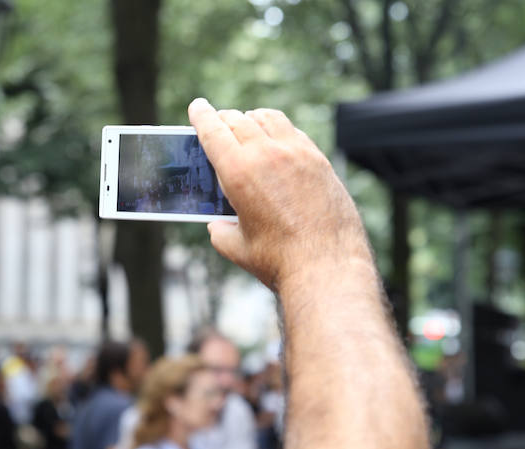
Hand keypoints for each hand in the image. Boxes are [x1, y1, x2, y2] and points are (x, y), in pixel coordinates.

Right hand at [188, 98, 370, 290]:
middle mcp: (267, 154)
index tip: (197, 107)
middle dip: (224, 119)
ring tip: (248, 125)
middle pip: (238, 121)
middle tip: (219, 123)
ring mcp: (297, 153)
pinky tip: (278, 142)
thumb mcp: (238, 248)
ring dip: (252, 119)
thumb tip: (217, 226)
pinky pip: (294, 132)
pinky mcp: (319, 161)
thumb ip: (221, 232)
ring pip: (269, 119)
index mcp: (238, 172)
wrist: (327, 266)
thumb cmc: (279, 261)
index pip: (213, 130)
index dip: (201, 116)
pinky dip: (279, 130)